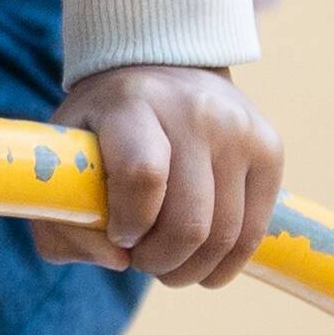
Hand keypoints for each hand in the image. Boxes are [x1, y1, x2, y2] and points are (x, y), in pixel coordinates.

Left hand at [47, 61, 281, 288]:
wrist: (164, 66)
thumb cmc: (103, 126)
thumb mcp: (64, 157)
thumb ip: (64, 219)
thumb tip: (116, 260)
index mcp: (132, 104)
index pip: (143, 176)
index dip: (129, 223)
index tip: (118, 233)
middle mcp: (194, 111)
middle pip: (189, 221)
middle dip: (159, 261)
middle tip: (142, 260)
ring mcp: (239, 129)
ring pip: (225, 235)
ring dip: (191, 269)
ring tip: (168, 263)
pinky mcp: (270, 148)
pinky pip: (254, 231)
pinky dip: (225, 262)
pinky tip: (201, 262)